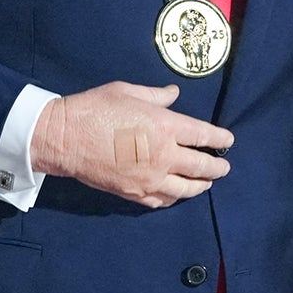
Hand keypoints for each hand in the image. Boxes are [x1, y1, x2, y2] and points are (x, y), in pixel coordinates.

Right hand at [30, 82, 233, 207]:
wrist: (63, 138)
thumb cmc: (94, 109)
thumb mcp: (128, 92)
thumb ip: (156, 96)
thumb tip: (173, 94)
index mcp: (166, 127)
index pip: (205, 136)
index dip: (221, 139)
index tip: (228, 141)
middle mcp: (164, 155)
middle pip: (202, 166)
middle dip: (217, 167)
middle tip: (224, 166)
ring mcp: (149, 177)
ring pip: (186, 188)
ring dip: (201, 186)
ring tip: (207, 183)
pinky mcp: (133, 192)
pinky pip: (162, 200)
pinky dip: (173, 198)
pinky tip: (177, 194)